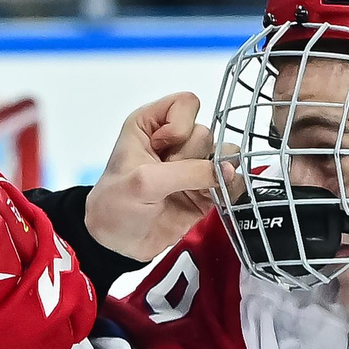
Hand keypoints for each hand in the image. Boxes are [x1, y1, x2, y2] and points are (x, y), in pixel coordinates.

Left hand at [83, 92, 218, 259]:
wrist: (118, 244)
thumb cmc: (115, 206)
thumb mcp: (144, 182)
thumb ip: (187, 172)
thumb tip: (227, 170)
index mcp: (150, 124)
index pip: (185, 104)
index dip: (179, 128)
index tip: (161, 150)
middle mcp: (173, 141)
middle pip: (206, 132)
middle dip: (191, 158)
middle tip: (168, 179)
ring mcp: (192, 165)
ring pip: (224, 153)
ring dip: (212, 173)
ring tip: (189, 191)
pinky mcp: (206, 188)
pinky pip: (233, 180)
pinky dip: (228, 188)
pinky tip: (208, 198)